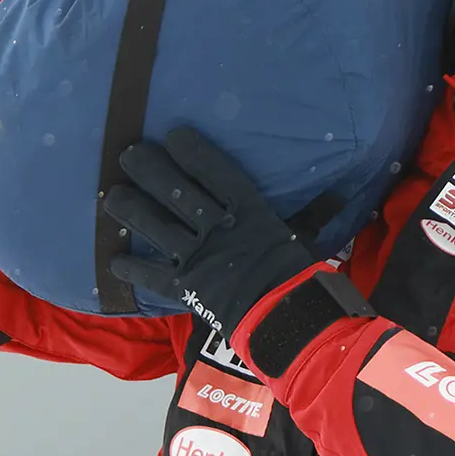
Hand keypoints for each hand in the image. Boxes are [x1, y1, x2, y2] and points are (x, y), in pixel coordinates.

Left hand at [99, 127, 322, 336]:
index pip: (215, 173)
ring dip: (131, 210)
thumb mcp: (303, 236)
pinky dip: (132, 268)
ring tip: (112, 196)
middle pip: (177, 192)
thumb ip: (311, 212)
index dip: (192, 152)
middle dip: (150, 171)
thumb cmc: (299, 276)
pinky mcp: (185, 288)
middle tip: (128, 155)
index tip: (172, 135)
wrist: (284, 319)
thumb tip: (343, 193)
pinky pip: (152, 275)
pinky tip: (113, 258)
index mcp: (248, 211)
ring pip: (156, 227)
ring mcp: (197, 258)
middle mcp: (217, 229)